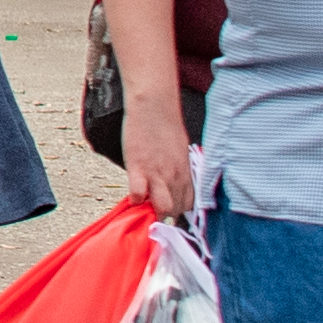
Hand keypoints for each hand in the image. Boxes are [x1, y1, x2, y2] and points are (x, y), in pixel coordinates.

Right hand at [123, 105, 197, 222]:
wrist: (154, 106)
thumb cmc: (166, 125)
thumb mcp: (179, 150)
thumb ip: (178, 169)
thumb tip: (173, 181)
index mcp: (186, 173)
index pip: (189, 205)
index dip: (178, 211)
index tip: (169, 211)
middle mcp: (175, 177)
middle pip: (176, 210)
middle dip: (166, 216)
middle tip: (154, 212)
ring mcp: (158, 174)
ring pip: (164, 209)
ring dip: (153, 212)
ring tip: (144, 207)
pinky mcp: (138, 168)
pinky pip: (138, 195)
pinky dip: (135, 199)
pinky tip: (133, 194)